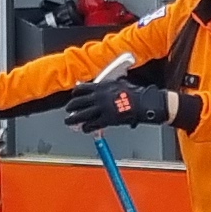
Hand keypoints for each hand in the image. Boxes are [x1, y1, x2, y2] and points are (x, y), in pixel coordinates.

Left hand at [64, 78, 186, 133]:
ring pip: (81, 115)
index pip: (81, 89)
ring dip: (73, 119)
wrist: (142, 103)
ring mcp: (101, 109)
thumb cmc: (134, 93)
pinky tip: (85, 129)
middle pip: (77, 102)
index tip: (74, 95)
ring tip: (69, 121)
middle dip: (70, 107)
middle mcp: (98, 97)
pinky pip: (92, 125)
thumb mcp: (119, 82)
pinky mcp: (106, 120)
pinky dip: (86, 127)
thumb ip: (109, 85)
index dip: (75, 93)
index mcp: (101, 86)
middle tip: (68, 109)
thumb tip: (105, 84)